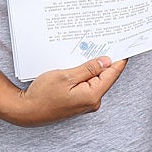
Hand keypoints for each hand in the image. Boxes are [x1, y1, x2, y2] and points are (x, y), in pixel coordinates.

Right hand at [12, 56, 126, 126]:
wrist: (26, 111)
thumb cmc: (42, 95)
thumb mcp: (66, 76)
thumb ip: (88, 69)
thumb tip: (107, 61)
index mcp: (92, 95)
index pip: (113, 73)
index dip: (120, 58)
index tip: (126, 45)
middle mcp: (93, 101)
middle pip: (106, 76)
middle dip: (106, 60)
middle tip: (108, 41)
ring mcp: (86, 103)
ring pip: (96, 80)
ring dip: (94, 66)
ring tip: (93, 49)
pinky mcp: (79, 102)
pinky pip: (88, 84)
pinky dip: (87, 74)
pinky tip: (82, 64)